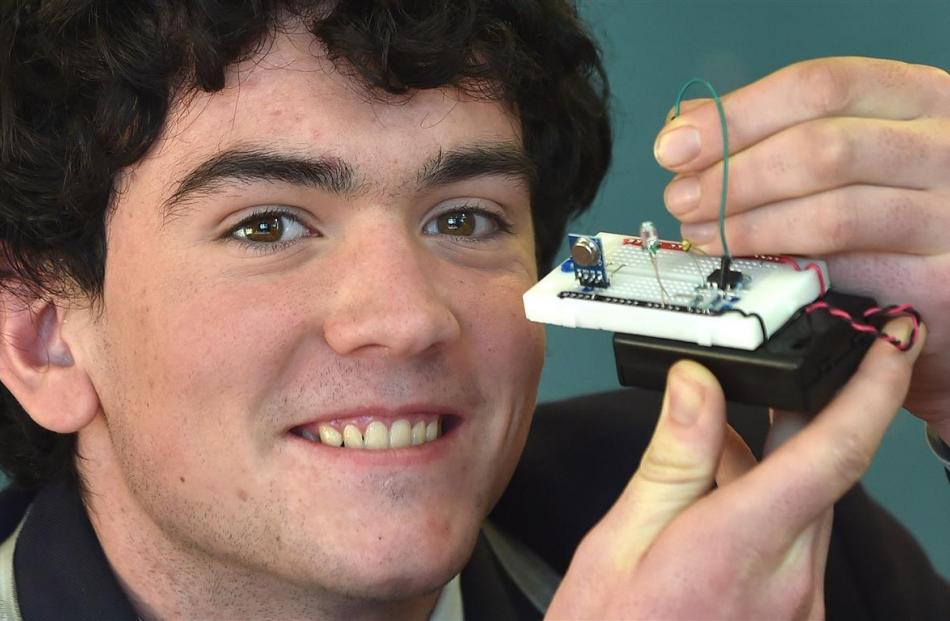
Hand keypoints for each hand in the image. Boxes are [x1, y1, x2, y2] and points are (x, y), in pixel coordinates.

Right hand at [546, 319, 923, 619]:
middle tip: (756, 384)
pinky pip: (795, 544)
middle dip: (787, 420)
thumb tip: (698, 385)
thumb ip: (671, 461)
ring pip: (803, 506)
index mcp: (739, 547)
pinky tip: (708, 517)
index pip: (832, 452)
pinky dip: (760, 512)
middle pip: (815, 470)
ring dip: (762, 471)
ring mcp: (799, 607)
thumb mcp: (618, 545)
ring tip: (695, 474)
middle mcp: (790, 580)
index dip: (872, 388)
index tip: (893, 340)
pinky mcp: (795, 618)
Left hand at [652, 57, 949, 439]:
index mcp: (921, 101)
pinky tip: (748, 270)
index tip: (677, 143)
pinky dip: (785, 271)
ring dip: (749, 226)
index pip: (823, 87)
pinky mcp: (941, 282)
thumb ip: (782, 130)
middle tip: (682, 197)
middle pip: (823, 147)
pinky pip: (850, 275)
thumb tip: (693, 123)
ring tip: (702, 233)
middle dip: (734, 175)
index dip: (738, 115)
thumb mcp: (858, 151)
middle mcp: (947, 149)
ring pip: (834, 213)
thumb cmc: (903, 211)